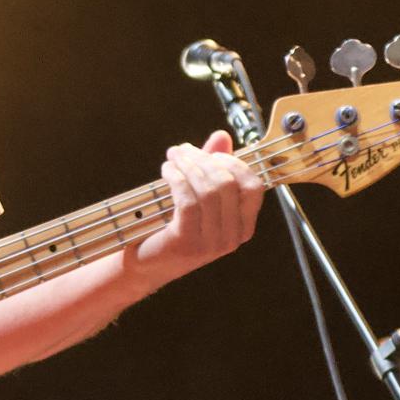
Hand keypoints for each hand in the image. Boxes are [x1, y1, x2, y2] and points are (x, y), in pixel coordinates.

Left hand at [129, 129, 263, 285]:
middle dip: (203, 159)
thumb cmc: (172, 226)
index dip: (233, 163)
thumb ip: (211, 167)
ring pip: (208, 190)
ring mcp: (211, 243)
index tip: (209, 154)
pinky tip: (167, 171)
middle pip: (227, 184)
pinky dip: (177, 179)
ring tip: (172, 158)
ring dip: (187, 166)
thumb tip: (222, 136)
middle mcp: (232, 238)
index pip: (253, 187)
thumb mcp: (197, 196)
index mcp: (242, 226)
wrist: (145, 263)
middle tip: (181, 151)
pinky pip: (188, 201)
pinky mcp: (187, 243)